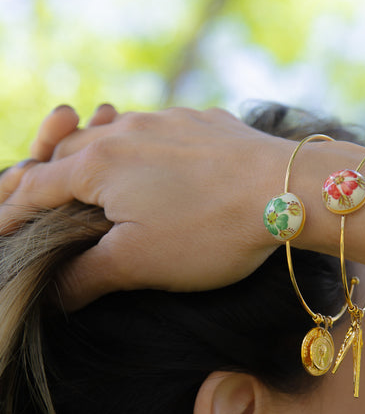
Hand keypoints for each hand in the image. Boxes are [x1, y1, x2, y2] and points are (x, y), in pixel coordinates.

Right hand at [0, 107, 284, 308]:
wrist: (287, 189)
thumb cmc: (208, 229)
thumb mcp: (138, 263)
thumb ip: (85, 275)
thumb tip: (52, 293)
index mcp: (96, 165)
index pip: (35, 188)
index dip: (12, 211)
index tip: (2, 229)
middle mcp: (124, 132)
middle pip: (68, 151)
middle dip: (47, 175)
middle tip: (39, 197)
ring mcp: (165, 120)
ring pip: (112, 132)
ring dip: (95, 153)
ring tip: (92, 170)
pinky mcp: (201, 121)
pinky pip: (156, 128)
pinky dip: (142, 145)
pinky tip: (158, 160)